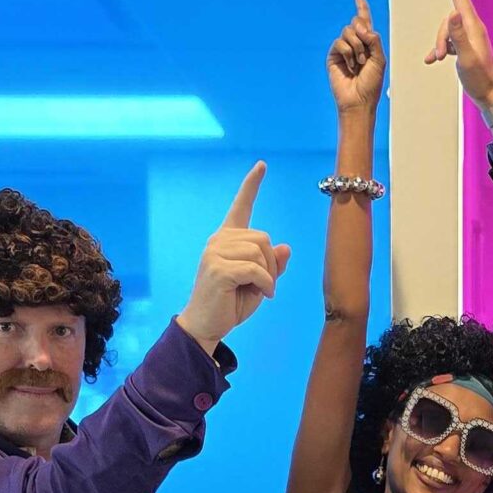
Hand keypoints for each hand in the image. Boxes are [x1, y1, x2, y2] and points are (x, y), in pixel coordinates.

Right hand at [177, 164, 289, 351]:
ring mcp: (215, 252)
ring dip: (269, 275)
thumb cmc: (231, 304)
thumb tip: (285, 247)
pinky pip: (256, 269)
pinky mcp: (218, 268)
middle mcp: (218, 240)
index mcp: (227, 239)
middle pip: (263, 237)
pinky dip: (266, 284)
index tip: (262, 165)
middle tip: (267, 285)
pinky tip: (262, 295)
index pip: (241, 207)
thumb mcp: (259, 283)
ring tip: (260, 291)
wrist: (206, 326)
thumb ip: (272, 265)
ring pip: (261, 252)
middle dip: (272, 263)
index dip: (251, 185)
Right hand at [328, 0, 385, 113]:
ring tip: (359, 64)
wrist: (359, 100)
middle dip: (362, 34)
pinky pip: (340, 42)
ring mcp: (343, 50)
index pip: (365, 23)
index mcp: (368, 44)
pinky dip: (348, 53)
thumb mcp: (379, 59)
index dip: (362, 10)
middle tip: (365, 53)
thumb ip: (374, 39)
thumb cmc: (371, 83)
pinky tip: (350, 67)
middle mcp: (355, 44)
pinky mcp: (334, 56)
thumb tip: (360, 25)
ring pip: (348, 31)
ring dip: (357, 47)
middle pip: (356, 23)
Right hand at [426, 0, 492, 106]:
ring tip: (440, 60)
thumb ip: (458, 35)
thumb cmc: (480, 78)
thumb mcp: (467, 58)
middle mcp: (472, 28)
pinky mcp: (465, 47)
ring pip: (446, 31)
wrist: (490, 95)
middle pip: (448, 19)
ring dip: (439, 45)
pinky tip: (433, 61)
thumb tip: (452, 13)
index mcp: (473, 26)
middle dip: (439, 35)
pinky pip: (448, 42)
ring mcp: (469, 38)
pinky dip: (439, 50)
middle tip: (439, 56)